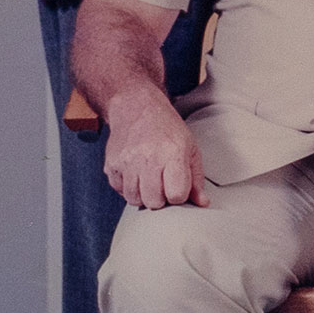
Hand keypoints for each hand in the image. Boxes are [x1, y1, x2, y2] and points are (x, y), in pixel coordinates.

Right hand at [103, 90, 207, 208]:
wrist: (137, 109)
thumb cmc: (167, 129)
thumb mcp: (190, 148)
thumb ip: (196, 178)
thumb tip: (203, 203)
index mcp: (173, 154)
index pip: (176, 195)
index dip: (179, 196)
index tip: (179, 187)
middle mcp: (148, 159)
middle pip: (154, 202)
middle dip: (161, 199)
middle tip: (164, 184)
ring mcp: (126, 163)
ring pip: (134, 200)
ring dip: (144, 195)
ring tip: (150, 178)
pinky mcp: (111, 166)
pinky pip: (120, 191)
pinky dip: (129, 188)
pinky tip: (136, 173)